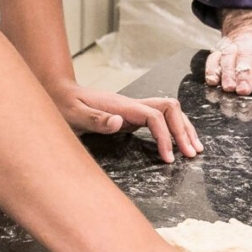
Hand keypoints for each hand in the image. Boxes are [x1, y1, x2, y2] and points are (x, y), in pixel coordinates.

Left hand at [50, 81, 201, 162]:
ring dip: (183, 128)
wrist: (58, 93)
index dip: (165, 136)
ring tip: (193, 149)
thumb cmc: (64, 105)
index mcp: (122, 106)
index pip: (154, 116)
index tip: (168, 158)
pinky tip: (176, 143)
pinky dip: (172, 130)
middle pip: (169, 109)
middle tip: (191, 154)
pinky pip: (159, 120)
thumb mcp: (74, 115)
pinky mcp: (130, 116)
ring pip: (168, 111)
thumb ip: (96, 119)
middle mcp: (131, 105)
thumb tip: (120, 122)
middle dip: (183, 130)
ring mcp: (132, 110)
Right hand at [205, 10, 251, 96]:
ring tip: (227, 88)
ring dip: (227, 72)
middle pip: (246, 57)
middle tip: (243, 91)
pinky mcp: (220, 49)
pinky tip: (212, 81)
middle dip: (243, 74)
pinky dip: (211, 68)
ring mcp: (233, 45)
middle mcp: (249, 42)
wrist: (249, 23)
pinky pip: (214, 57)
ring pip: (228, 57)